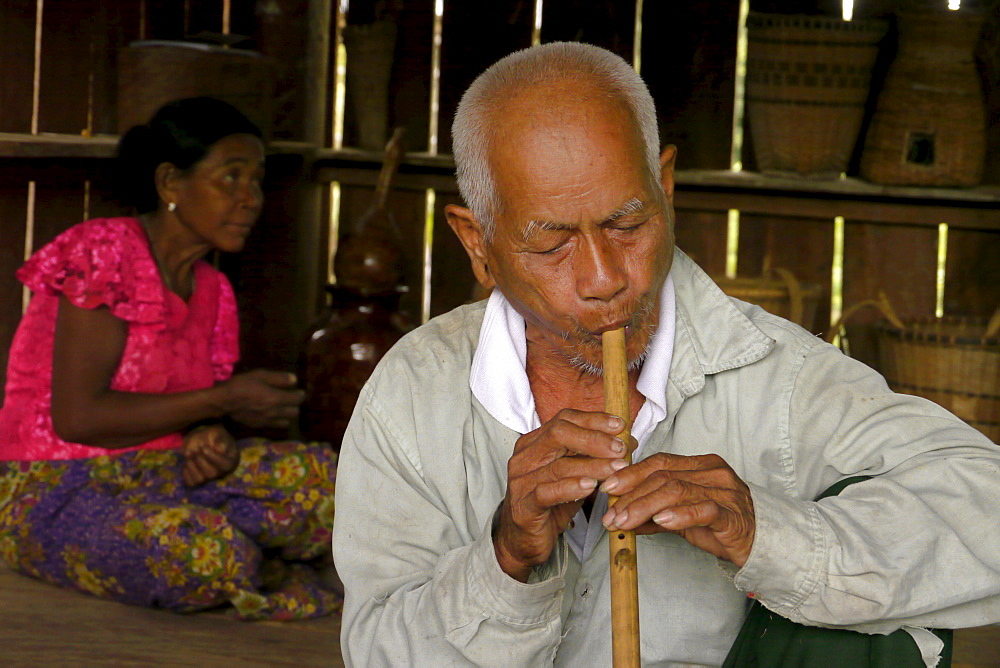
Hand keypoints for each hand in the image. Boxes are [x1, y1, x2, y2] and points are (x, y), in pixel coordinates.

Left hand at [181, 424, 238, 486]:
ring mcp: (208, 478)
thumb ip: (221, 440)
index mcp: (230, 461)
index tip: (204, 448)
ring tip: (189, 454)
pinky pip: (190, 483)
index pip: (225, 465)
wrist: (202, 439)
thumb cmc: (213, 436)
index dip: (213, 458)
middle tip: (195, 450)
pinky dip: (186, 473)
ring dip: (192, 466)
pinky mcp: (197, 480)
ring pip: (200, 480)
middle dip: (201, 461)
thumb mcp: (218, 433)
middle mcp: (220, 472)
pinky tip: (187, 462)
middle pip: (212, 474)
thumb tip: (220, 449)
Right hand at [220, 369, 304, 428]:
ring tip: (282, 407)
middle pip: (295, 413)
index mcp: (276, 398)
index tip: (298, 391)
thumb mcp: (261, 375)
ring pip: (287, 422)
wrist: (224, 401)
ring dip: (287, 415)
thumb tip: (295, 380)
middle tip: (290, 398)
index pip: (297, 399)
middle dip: (295, 405)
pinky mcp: (259, 426)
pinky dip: (277, 420)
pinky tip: (272, 413)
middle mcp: (275, 412)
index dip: (300, 394)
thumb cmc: (243, 384)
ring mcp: (267, 421)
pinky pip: (275, 426)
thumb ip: (279, 378)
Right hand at [495, 409, 629, 581]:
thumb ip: (594, 458)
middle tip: (620, 449)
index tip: (620, 426)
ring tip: (616, 468)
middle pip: (559, 434)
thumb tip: (627, 442)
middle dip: (594, 438)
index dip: (593, 420)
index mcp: (534, 443)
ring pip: (558, 465)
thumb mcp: (575, 476)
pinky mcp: (523, 506)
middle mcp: (524, 457)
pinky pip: (546, 492)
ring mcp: (521, 481)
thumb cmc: (551, 505)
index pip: (564, 419)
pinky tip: (591, 486)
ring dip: (592, 465)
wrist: (524, 541)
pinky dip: (571, 487)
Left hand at [599, 453, 755, 566]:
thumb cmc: (721, 527)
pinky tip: (660, 522)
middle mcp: (712, 472)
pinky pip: (703, 510)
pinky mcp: (732, 515)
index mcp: (700, 465)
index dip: (630, 474)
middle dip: (631, 496)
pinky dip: (679, 515)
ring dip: (645, 507)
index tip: (607, 488)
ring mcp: (724, 491)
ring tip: (625, 521)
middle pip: (663, 476)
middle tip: (611, 515)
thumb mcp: (682, 518)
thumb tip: (620, 515)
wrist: (761, 546)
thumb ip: (654, 513)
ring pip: (677, 491)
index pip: (659, 462)